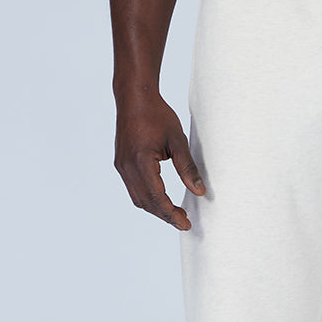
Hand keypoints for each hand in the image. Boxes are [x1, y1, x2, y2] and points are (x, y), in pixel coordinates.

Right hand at [113, 90, 205, 229]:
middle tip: (184, 222)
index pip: (157, 198)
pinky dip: (148, 199)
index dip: (172, 214)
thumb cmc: (157, 115)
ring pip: (138, 199)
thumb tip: (200, 191)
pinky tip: (162, 200)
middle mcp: (127, 167)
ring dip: (156, 209)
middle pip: (146, 203)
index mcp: (141, 162)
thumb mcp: (178, 140)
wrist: (134, 98)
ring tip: (175, 213)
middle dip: (165, 215)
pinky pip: (133, 189)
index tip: (186, 223)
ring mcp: (121, 166)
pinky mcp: (121, 164)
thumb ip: (188, 168)